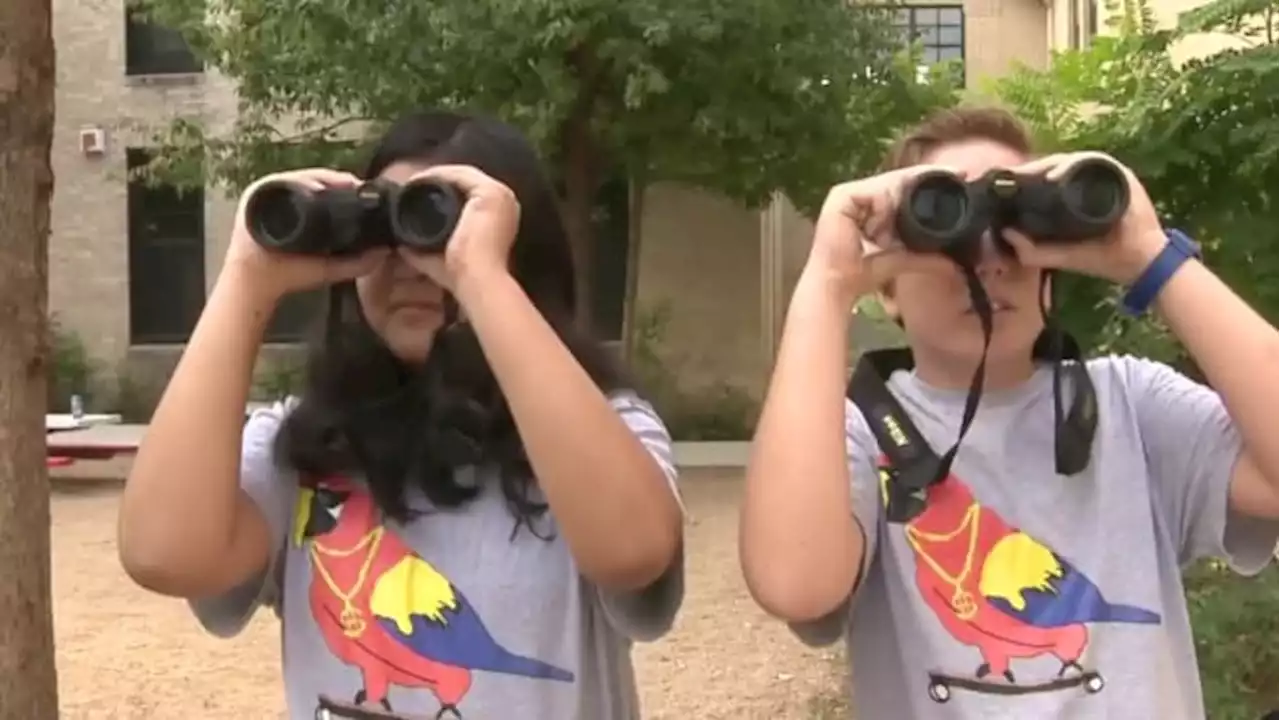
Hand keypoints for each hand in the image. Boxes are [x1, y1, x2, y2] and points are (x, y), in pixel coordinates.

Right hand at [221, 168, 390, 303]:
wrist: (256, 282)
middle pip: (314, 179)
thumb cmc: (289, 273)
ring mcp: (269, 193)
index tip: (366, 191)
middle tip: (358, 185)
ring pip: (300, 177)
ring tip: (345, 183)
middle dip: (337, 180)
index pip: (326, 190)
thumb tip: (385, 252)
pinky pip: (281, 182)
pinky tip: (317, 187)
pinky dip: (300, 181)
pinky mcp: (257, 194)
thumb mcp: (329, 267)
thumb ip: (357, 263)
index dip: (345, 187)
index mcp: (302, 210)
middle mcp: (284, 197)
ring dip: (323, 177)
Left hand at [392, 164, 519, 294]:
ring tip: (412, 180)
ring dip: (436, 175)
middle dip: (438, 181)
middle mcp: (504, 202)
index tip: (418, 194)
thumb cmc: (464, 275)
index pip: (469, 195)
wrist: (476, 279)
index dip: (443, 191)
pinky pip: (461, 174)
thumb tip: (402, 246)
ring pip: (463, 175)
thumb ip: (424, 250)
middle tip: (412, 185)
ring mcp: (500, 195)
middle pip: (466, 182)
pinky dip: (438, 174)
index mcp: (498, 217)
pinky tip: (419, 179)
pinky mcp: (491, 192)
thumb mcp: (441, 258)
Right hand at [804, 165, 961, 307]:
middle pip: (898, 180)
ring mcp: (848, 193)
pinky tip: (890, 218)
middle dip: (927, 176)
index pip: (903, 186)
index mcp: (871, 206)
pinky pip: (874, 191)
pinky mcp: (841, 196)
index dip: (928, 180)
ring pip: (889, 183)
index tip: (960, 175)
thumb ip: (925, 258)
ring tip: (917, 205)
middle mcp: (860, 196)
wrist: (838, 283)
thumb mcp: (901, 259)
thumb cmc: (862, 273)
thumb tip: (954, 264)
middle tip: (960, 171)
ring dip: (907, 194)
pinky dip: (887, 202)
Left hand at [1000, 151, 1165, 284]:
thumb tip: (1005, 232)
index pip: (1044, 177)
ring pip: (1068, 161)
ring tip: (1023, 175)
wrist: (1138, 261)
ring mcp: (1104, 174)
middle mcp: (1088, 180)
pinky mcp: (1118, 173)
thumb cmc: (1101, 256)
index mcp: (1072, 194)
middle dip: (1028, 170)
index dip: (1023, 178)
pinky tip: (1053, 177)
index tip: (999, 183)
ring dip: (1044, 166)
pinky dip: (1071, 167)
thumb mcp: (1060, 256)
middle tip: (1005, 176)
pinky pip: (1091, 162)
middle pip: (1053, 165)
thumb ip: (1033, 250)